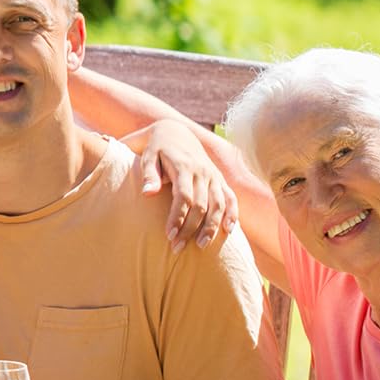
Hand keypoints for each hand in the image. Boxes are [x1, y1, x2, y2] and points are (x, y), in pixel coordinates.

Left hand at [129, 120, 237, 250]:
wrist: (175, 131)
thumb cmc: (156, 148)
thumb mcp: (148, 157)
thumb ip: (149, 175)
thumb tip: (147, 194)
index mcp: (185, 167)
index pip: (184, 197)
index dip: (178, 217)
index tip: (169, 235)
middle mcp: (203, 172)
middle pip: (201, 205)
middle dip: (190, 229)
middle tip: (177, 248)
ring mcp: (214, 176)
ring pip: (218, 204)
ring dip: (211, 227)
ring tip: (201, 246)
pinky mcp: (220, 179)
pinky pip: (230, 198)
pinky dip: (232, 213)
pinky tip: (228, 230)